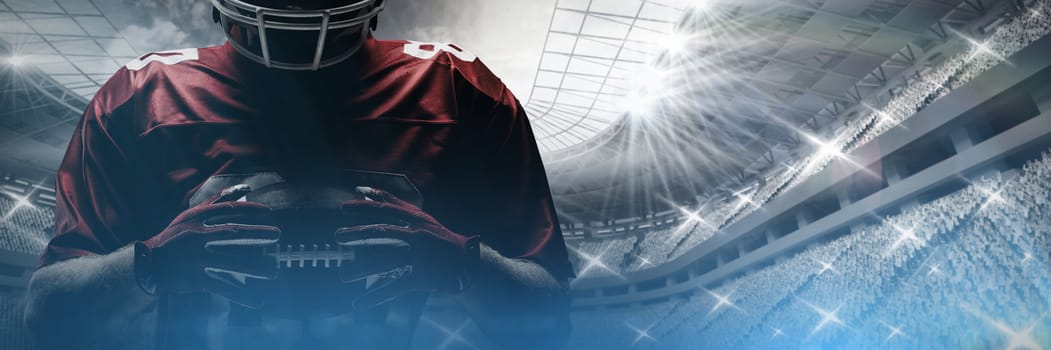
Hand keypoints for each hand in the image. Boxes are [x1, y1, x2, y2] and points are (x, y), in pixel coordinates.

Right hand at [135, 184, 280, 307]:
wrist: (148, 264)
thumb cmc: (175, 236)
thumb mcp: (192, 214)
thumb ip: (218, 201)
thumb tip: (244, 187)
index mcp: (197, 219)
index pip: (227, 210)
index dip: (249, 209)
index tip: (269, 211)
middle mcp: (197, 236)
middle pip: (231, 233)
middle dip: (255, 233)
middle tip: (277, 235)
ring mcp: (196, 259)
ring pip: (229, 262)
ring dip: (253, 267)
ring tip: (274, 271)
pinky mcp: (195, 278)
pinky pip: (221, 287)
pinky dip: (239, 296)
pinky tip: (258, 301)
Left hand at [335, 187, 479, 309]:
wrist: (470, 263)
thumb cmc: (442, 239)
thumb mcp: (422, 217)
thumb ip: (396, 204)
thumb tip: (368, 191)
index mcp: (418, 219)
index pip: (387, 209)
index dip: (365, 207)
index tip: (343, 207)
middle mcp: (419, 235)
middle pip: (384, 232)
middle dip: (358, 233)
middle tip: (337, 236)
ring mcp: (422, 256)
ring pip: (387, 261)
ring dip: (363, 269)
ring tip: (343, 275)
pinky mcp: (423, 277)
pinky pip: (396, 287)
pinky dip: (376, 297)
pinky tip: (359, 304)